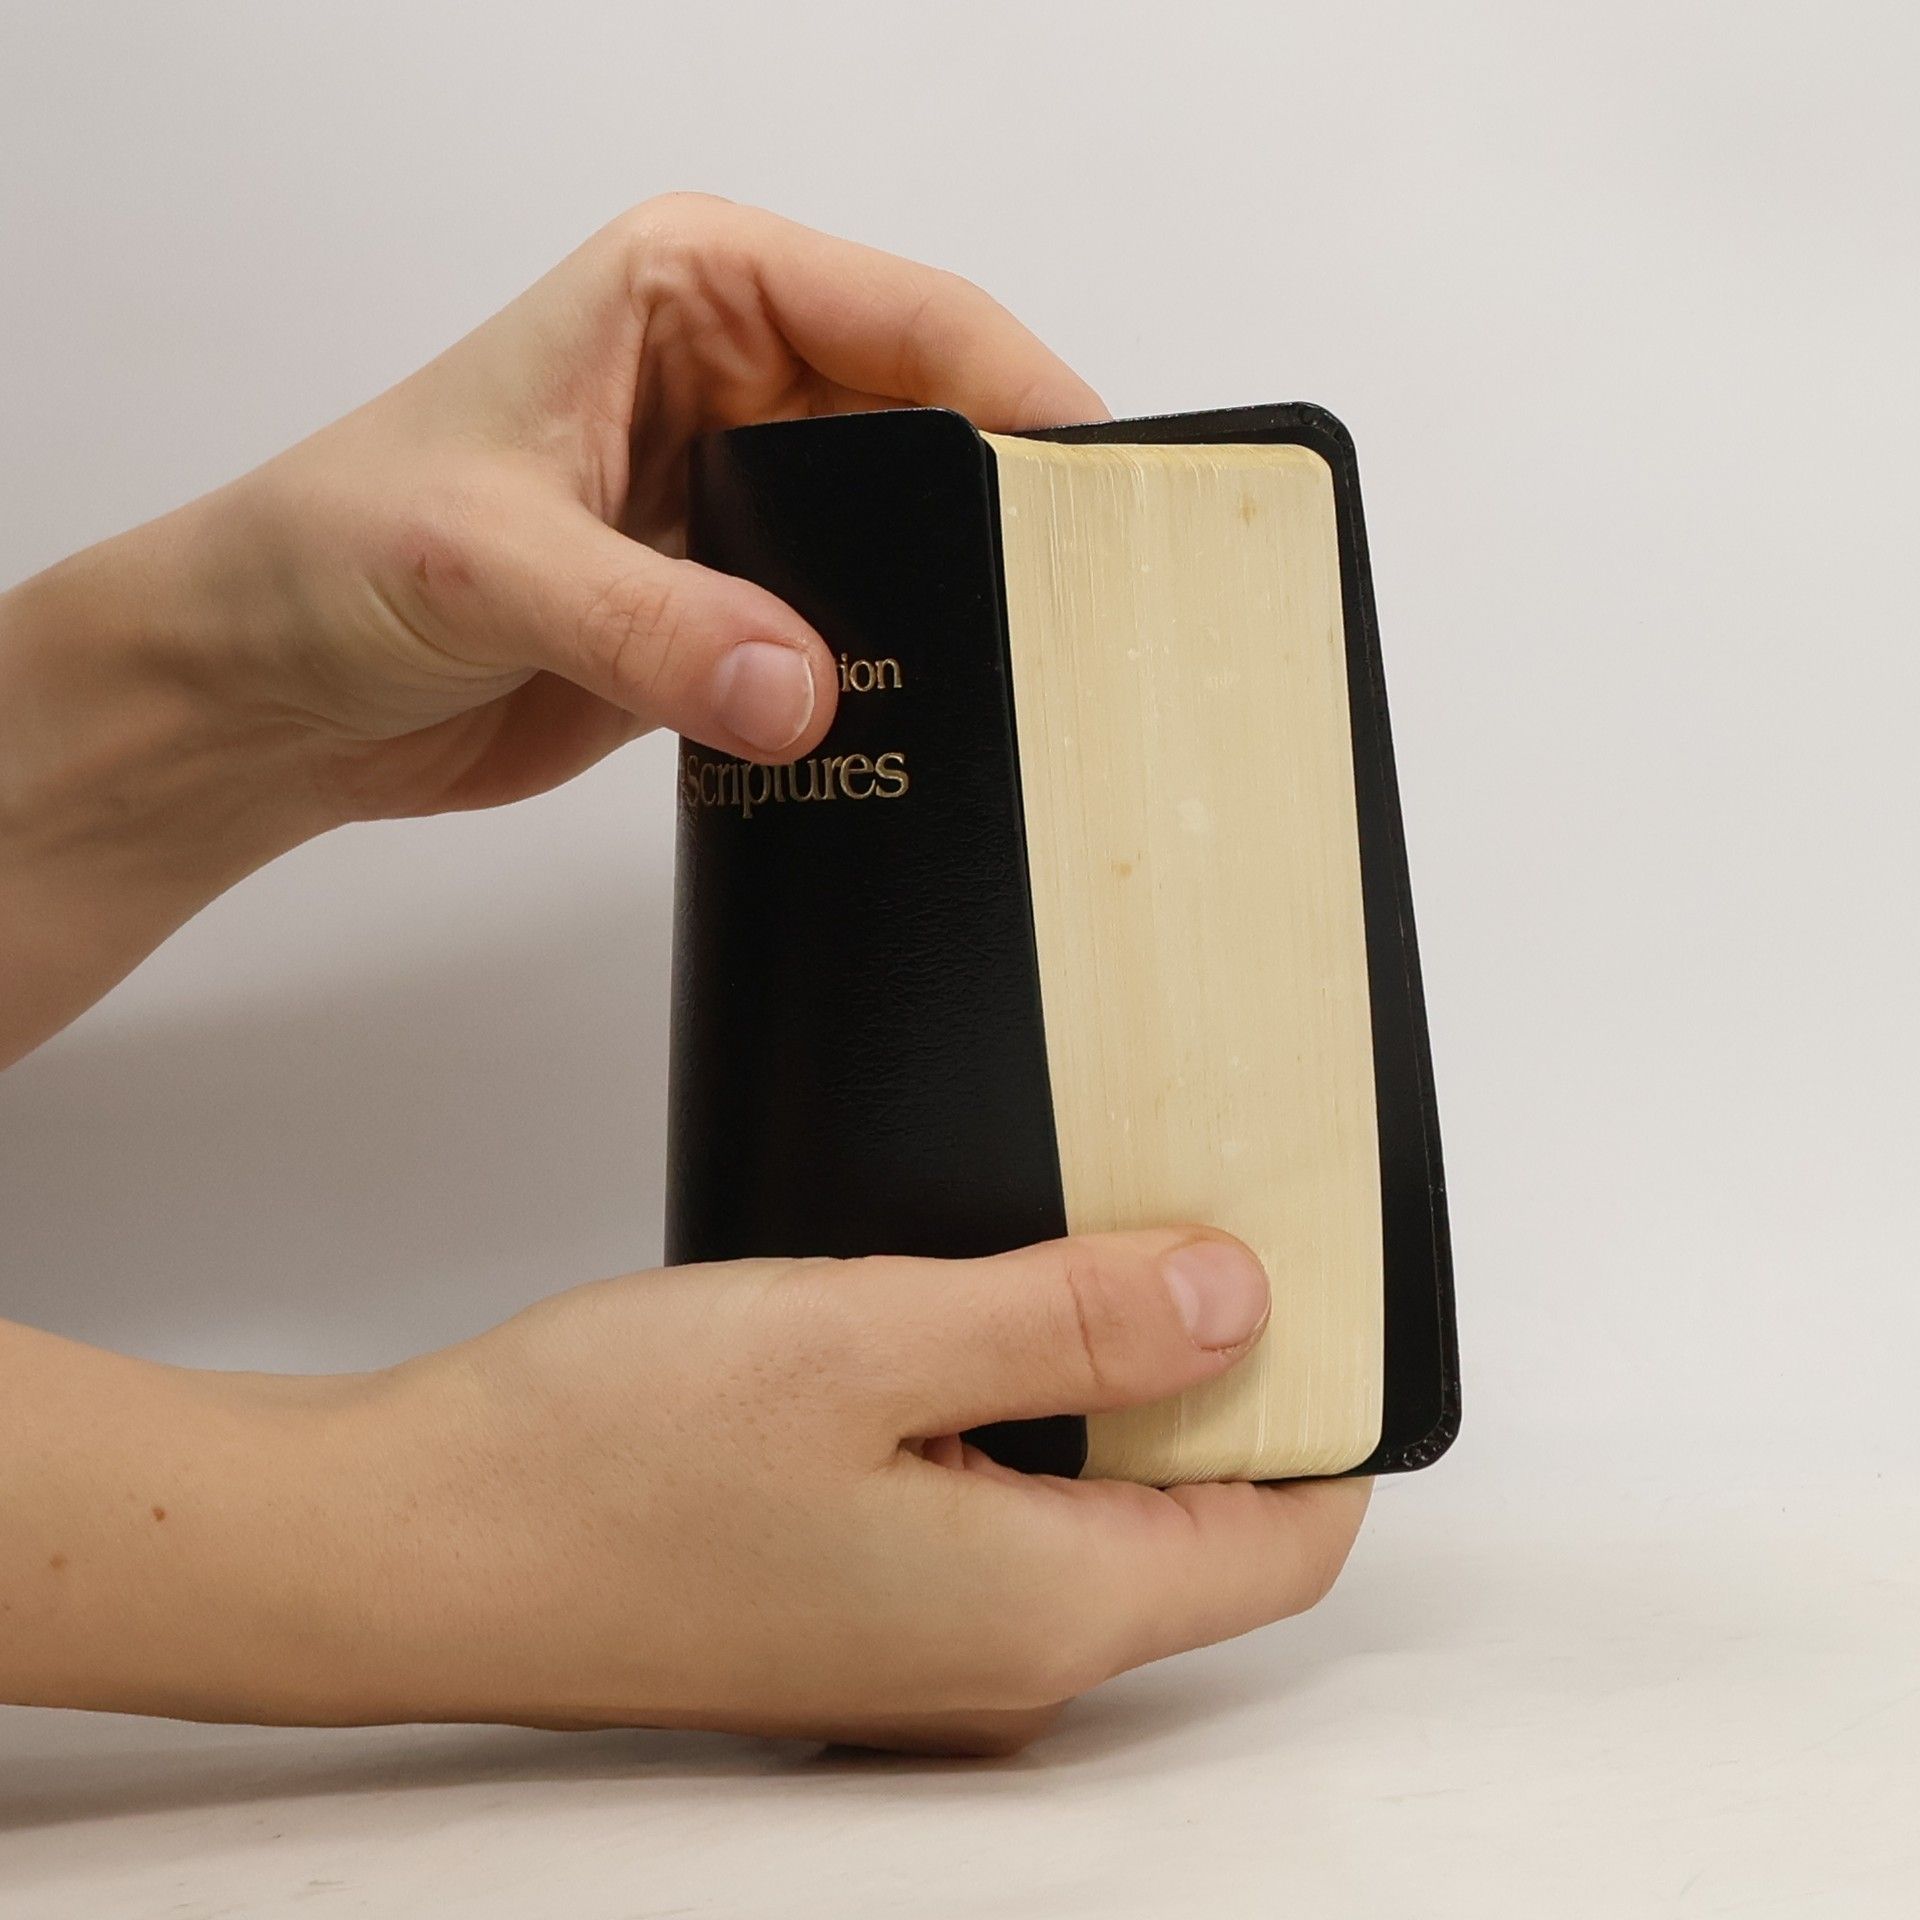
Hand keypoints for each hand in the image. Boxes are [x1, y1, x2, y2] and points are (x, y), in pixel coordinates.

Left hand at [0, 194, 1103, 1060]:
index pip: (907, 316)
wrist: (272, 692)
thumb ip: (651, 622)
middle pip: (932, 424)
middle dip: (1000, 506)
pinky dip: (893, 674)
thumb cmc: (328, 555)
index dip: (1018, 392)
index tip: (1094, 487)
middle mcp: (731, 381)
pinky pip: (854, 630)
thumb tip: (802, 688)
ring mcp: (740, 500)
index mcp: (687, 292)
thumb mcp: (485, 562)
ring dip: (949, 601)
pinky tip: (928, 720)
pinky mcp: (732, 606)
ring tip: (1021, 671)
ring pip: (903, 534)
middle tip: (1072, 601)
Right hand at [0, 1231, 1367, 1754]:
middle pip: (1199, 1528)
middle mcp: (1002, 1662)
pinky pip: (997, 1517)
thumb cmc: (612, 1455)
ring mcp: (920, 1648)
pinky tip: (961, 1323)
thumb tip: (1243, 1300)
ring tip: (1074, 1249)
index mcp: (1044, 1611)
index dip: (1322, 1406)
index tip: (1307, 1275)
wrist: (411, 1541)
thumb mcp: (871, 1337)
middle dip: (1218, 1383)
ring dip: (1108, 1390)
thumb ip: (1074, 1322)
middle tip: (1188, 1222)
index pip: (1287, 1538)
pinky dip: (1017, 1420)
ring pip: (1093, 1515)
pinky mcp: (850, 1608)